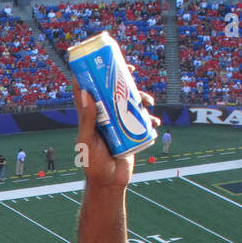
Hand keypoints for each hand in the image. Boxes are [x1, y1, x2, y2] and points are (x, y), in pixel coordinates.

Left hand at [72, 76, 157, 190]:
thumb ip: (86, 119)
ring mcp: (118, 124)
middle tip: (131, 71)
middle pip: (113, 91)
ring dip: (141, 97)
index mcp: (89, 116)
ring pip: (130, 103)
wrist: (109, 183)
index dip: (93, 73)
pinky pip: (143, 121)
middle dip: (123, 79)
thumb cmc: (93, 164)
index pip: (88, 89)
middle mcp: (104, 117)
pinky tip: (155, 122)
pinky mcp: (131, 133)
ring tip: (148, 102)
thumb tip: (86, 92)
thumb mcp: (87, 140)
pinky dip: (151, 119)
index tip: (101, 60)